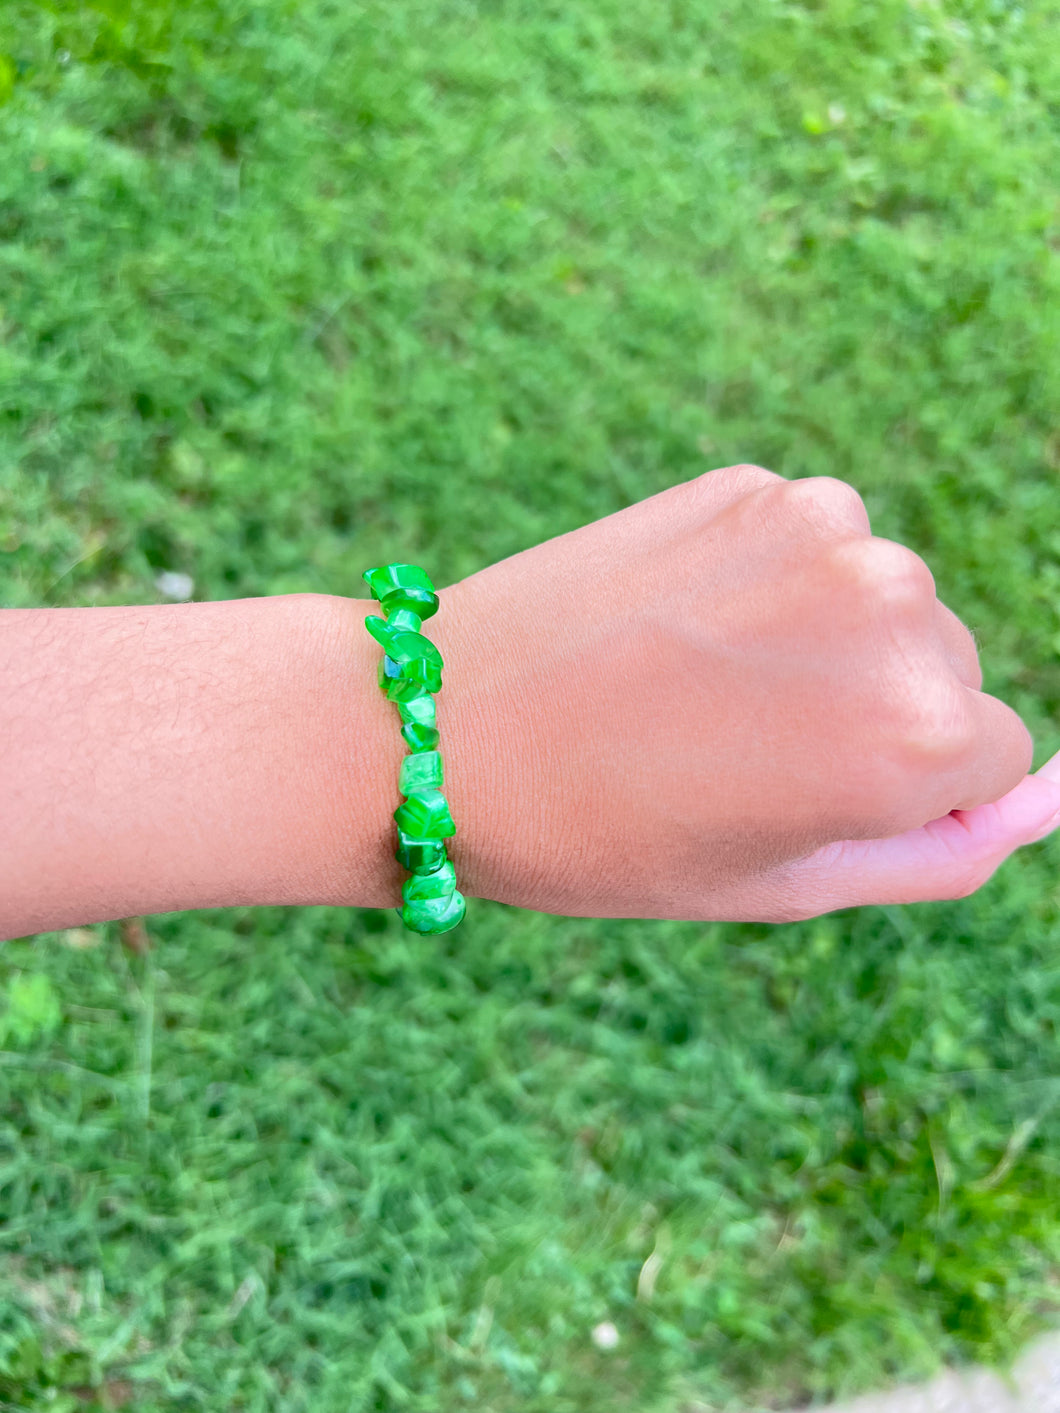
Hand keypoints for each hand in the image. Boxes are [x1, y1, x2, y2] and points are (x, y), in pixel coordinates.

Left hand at [436, 465, 1059, 921]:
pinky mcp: (751, 486)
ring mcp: (822, 528)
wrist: (443, 725)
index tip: (801, 795)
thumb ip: (944, 848)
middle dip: (872, 710)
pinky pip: (812, 544)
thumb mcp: (790, 885)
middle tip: (735, 748)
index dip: (898, 789)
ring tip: (700, 686)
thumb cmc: (611, 836)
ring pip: (881, 600)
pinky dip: (772, 584)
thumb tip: (1033, 795)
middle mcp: (892, 607)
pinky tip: (682, 624)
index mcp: (917, 731)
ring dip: (824, 641)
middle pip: (948, 667)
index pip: (992, 755)